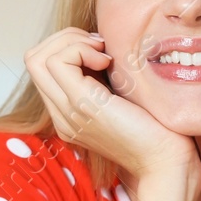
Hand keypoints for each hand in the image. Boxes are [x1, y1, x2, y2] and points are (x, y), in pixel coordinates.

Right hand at [24, 28, 199, 181]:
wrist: (167, 162)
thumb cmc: (157, 130)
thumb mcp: (123, 99)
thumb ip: (106, 81)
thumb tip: (102, 47)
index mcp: (69, 114)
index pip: (41, 67)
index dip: (67, 46)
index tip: (100, 50)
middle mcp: (61, 115)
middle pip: (33, 59)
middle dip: (65, 39)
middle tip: (99, 46)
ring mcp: (67, 112)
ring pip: (38, 58)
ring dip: (72, 42)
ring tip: (102, 54)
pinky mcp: (81, 105)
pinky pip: (58, 62)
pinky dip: (80, 50)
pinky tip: (107, 62)